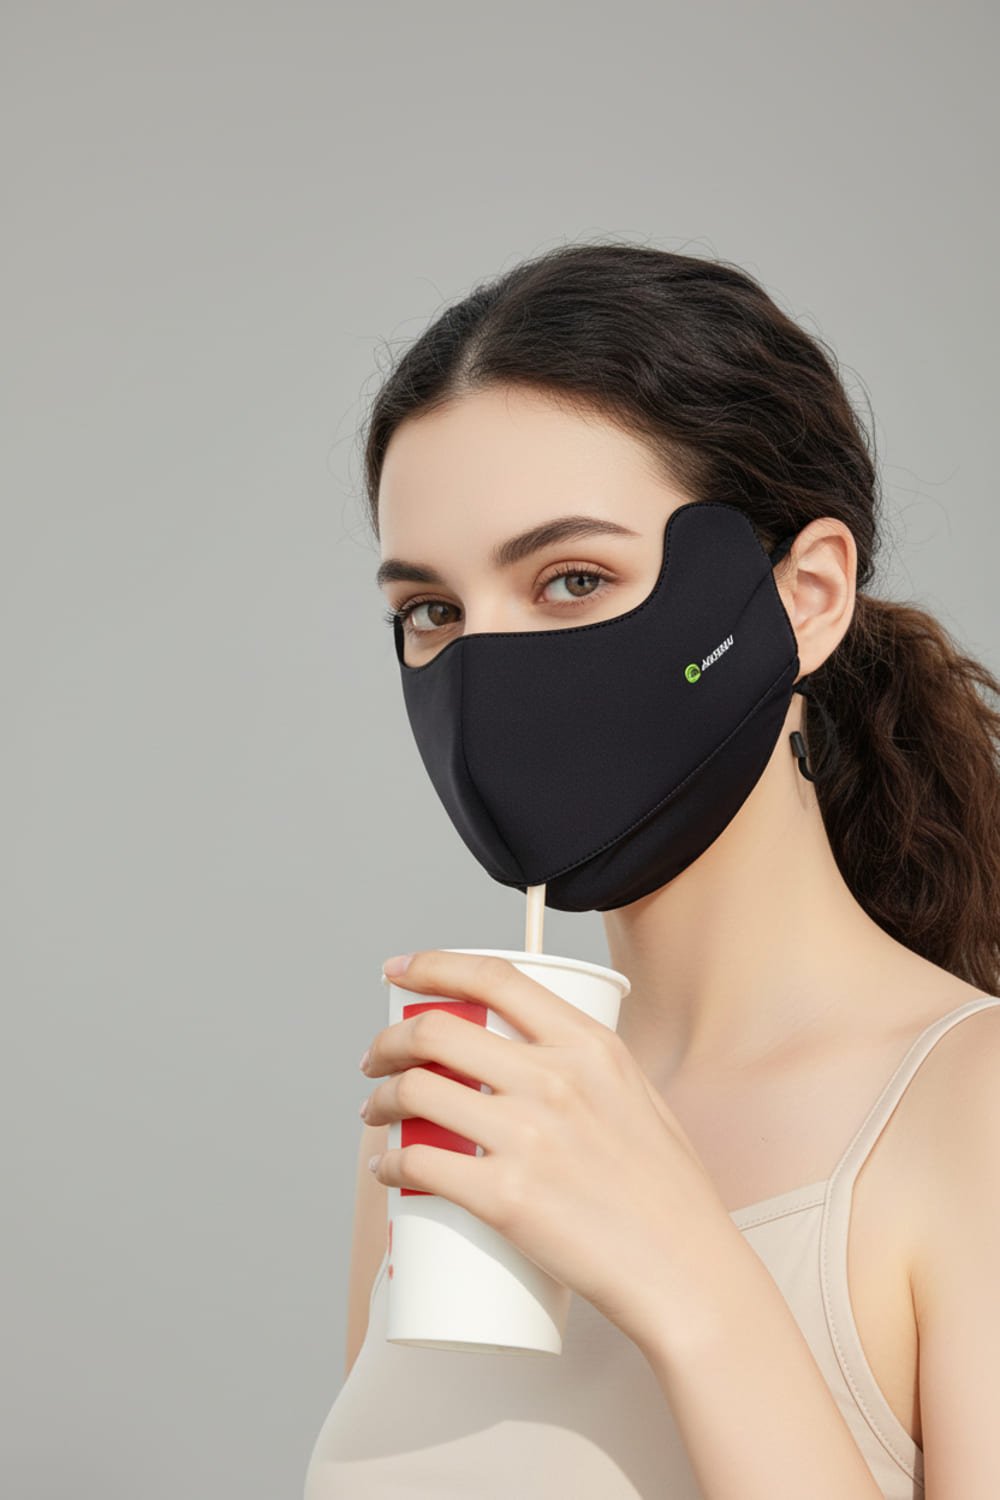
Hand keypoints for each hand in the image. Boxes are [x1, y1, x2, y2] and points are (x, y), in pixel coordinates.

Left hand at [360, 949, 741, 1354]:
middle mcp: (555, 1079)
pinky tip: (387, 1167)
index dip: (433, 965)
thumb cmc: (667, 1193)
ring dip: (380, 1098)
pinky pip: (419, 1164)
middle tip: (375, 1059)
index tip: (397, 972)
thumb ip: (586, 1068)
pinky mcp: (506, 1198)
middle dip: (389, 1041)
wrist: (685, 1273)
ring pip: (415, 1092)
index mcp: (590, 1045)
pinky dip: (389, 1163)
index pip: (494, 977)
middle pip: (437, 1031)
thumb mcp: (638, 1096)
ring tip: (376, 1112)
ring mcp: (528, 1137)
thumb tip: (527, 1054)